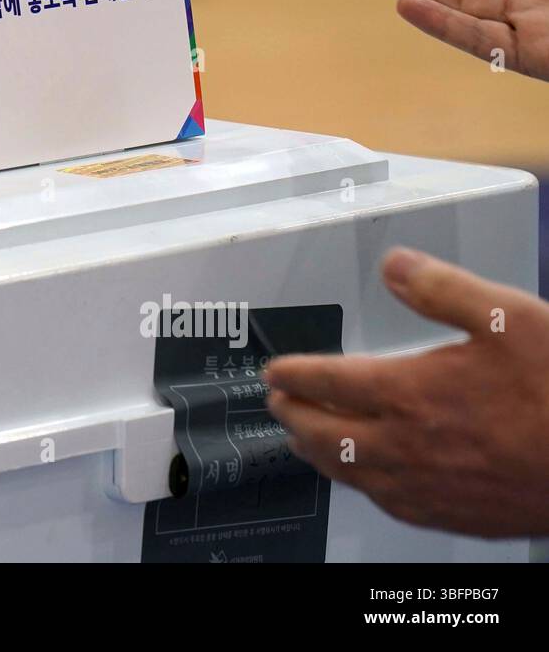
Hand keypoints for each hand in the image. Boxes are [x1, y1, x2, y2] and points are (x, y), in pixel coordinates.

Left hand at [265, 247, 548, 537]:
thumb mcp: (506, 316)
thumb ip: (441, 288)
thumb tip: (394, 265)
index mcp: (411, 392)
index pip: (326, 382)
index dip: (293, 375)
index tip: (276, 371)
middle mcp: (409, 445)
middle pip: (324, 435)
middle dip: (292, 416)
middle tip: (277, 404)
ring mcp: (431, 487)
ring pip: (351, 476)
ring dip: (319, 456)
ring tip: (303, 443)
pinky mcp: (457, 515)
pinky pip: (390, 505)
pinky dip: (364, 489)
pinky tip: (369, 483)